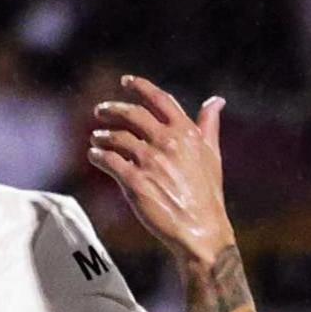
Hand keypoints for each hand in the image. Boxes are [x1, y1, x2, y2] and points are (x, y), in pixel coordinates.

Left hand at [86, 76, 235, 267]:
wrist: (201, 229)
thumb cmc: (207, 194)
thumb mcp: (212, 155)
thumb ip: (208, 125)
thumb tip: (215, 101)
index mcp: (187, 132)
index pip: (160, 99)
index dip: (140, 87)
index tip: (125, 82)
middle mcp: (167, 142)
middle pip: (132, 114)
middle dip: (112, 109)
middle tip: (100, 111)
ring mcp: (150, 161)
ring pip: (117, 137)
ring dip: (102, 135)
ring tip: (96, 138)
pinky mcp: (134, 181)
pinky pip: (109, 161)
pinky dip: (98, 155)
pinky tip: (94, 155)